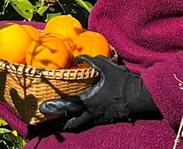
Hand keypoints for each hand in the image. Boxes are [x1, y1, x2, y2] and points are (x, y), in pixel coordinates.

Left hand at [39, 56, 158, 130]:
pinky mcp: (104, 120)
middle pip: (71, 124)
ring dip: (67, 125)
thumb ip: (90, 60)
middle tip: (46, 121)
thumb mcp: (106, 66)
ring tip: (57, 123)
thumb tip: (77, 57)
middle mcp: (92, 113)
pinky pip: (86, 124)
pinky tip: (74, 118)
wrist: (139, 96)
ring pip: (79, 126)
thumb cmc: (122, 81)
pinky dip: (77, 123)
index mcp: (90, 101)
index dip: (55, 108)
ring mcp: (98, 119)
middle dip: (57, 124)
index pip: (68, 107)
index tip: (42, 108)